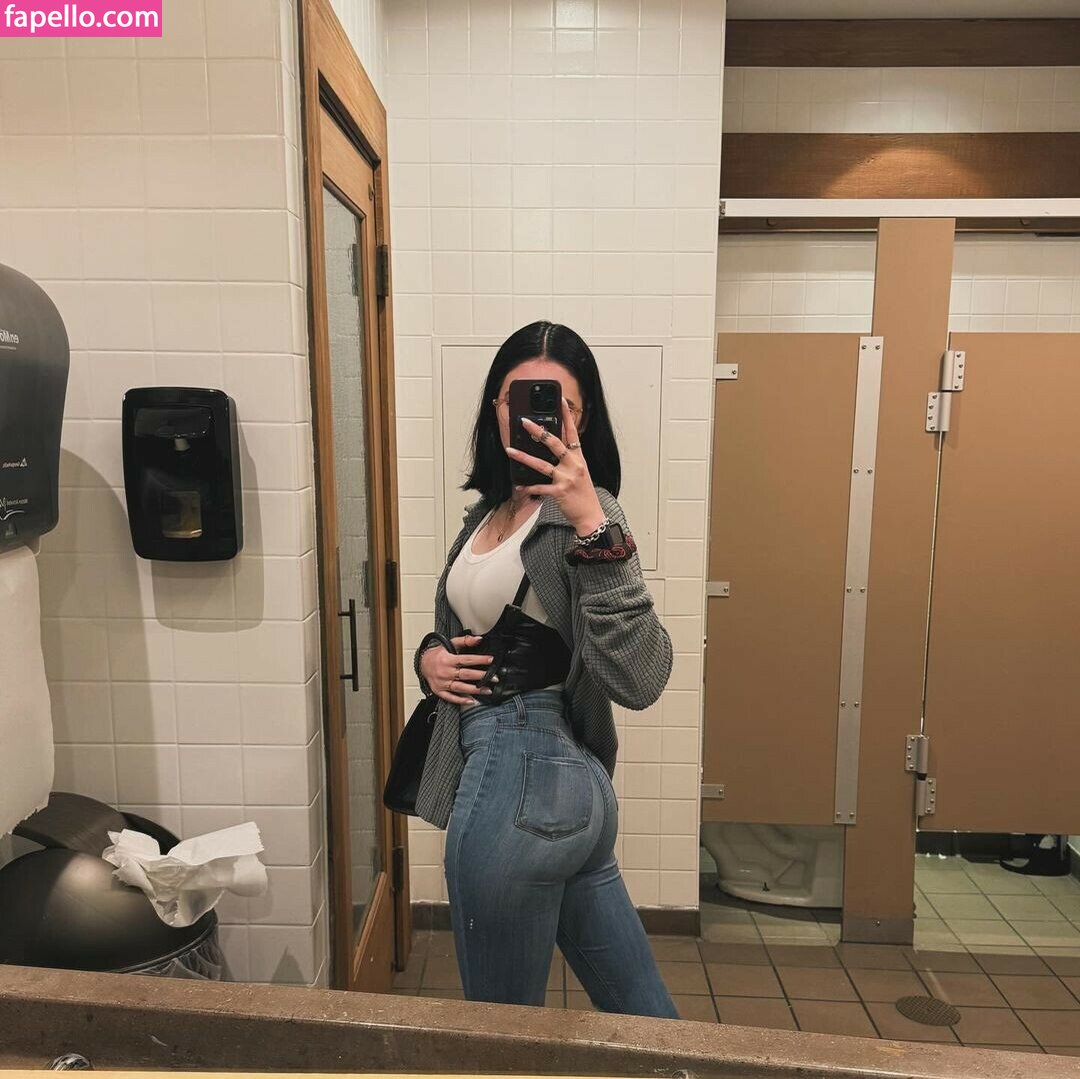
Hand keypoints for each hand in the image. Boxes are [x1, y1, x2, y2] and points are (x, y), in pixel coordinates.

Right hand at [420, 634, 494, 705]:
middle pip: (466, 675)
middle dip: (481, 676)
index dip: (480, 660)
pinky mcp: (440, 691)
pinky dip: (461, 700)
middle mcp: (445, 672)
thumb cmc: (438, 654)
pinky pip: (451, 697)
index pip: (466, 660)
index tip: (490, 660)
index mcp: (448, 659)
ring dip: (475, 690)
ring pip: (461, 687)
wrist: (422, 664)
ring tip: (488, 690)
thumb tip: (479, 639)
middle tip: (494, 678)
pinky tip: (472, 701)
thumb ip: (465, 640)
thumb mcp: (450, 643)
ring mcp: (442, 683)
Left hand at [506, 396, 604, 535]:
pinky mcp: (559, 492)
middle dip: (538, 431)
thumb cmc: (584, 493)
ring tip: (510, 450)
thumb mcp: (581, 472)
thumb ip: (569, 459)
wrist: (591, 515)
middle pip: (554, 443)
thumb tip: (551, 448)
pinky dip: (528, 487)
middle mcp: (573, 465)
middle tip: (525, 422)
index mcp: (579, 458)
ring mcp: (566, 478)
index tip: (561, 401)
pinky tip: (519, 486)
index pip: (573, 432)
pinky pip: (540, 488)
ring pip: (541, 465)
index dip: (567, 416)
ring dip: (524, 457)